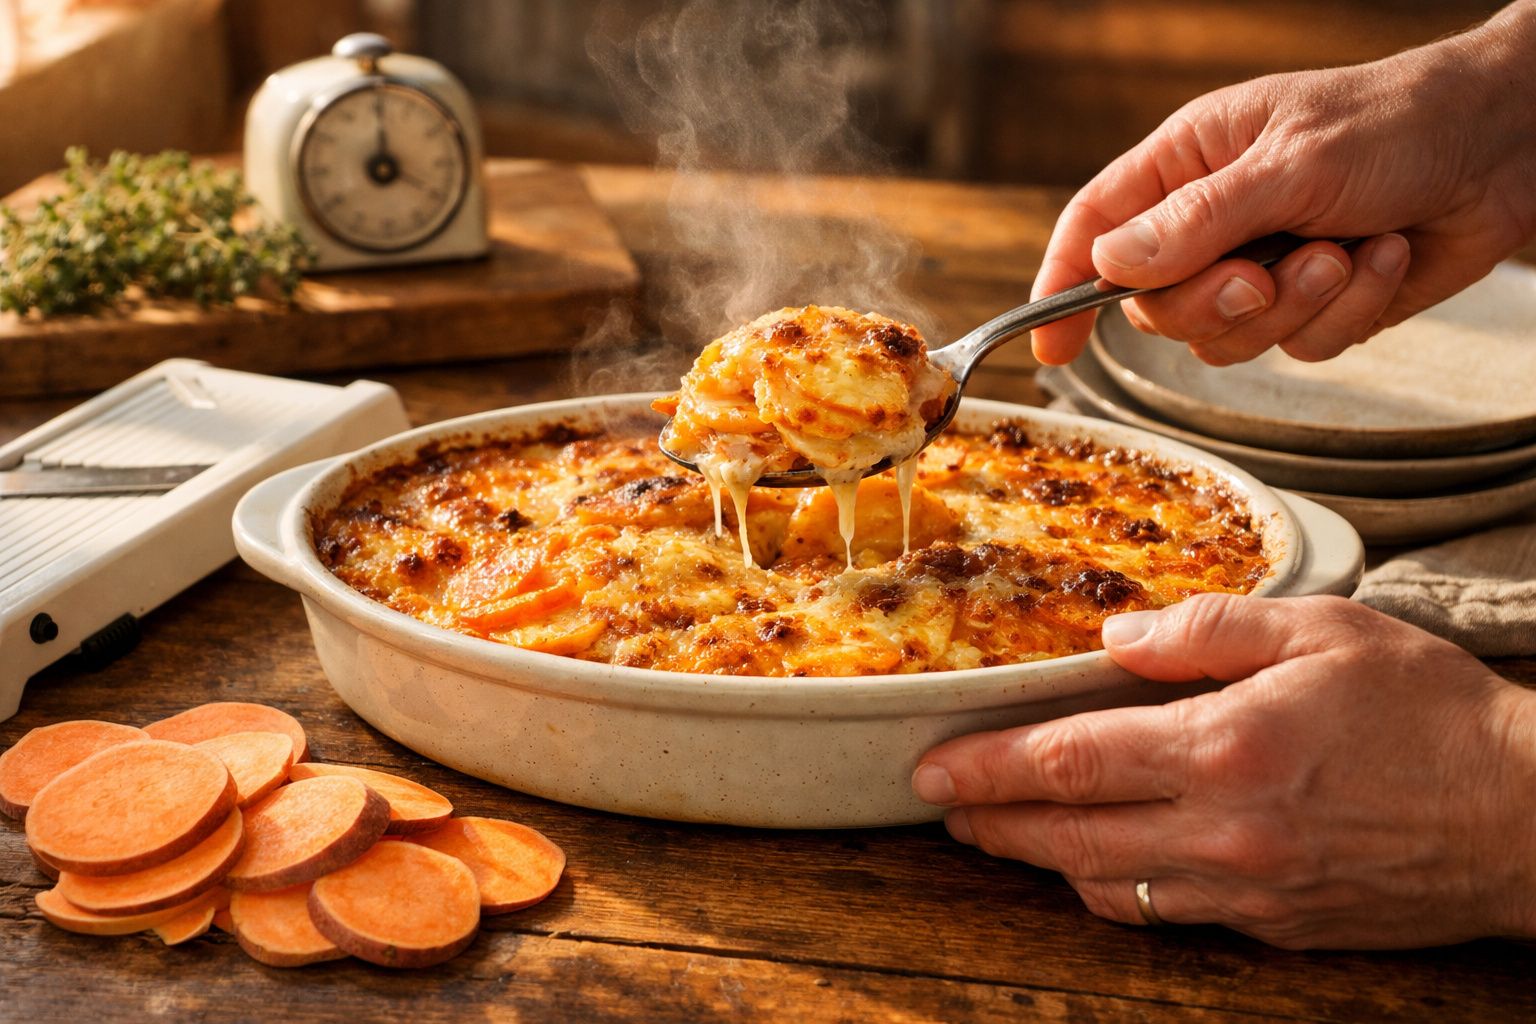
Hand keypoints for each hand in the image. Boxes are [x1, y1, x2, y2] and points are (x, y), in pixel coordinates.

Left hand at [912, 594, 1535, 948]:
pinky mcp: (1277, 928)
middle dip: (994, 823)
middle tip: (944, 809)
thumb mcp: (1322, 630)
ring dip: (1044, 862)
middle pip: (1068, 839)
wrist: (1526, 818)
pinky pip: (1168, 917)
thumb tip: (1113, 640)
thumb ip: (1205, 630)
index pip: (1070, 762)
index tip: (933, 768)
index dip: (988, 767)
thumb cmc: (1430, 712)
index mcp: (1226, 750)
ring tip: (1004, 832)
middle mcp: (1224, 834)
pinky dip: (1116, 890)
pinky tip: (1099, 864)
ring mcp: (1248, 893)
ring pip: (1108, 890)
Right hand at [1030, 3, 1535, 365]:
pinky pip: (1299, 346)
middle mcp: (1214, 221)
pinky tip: (1383, 256)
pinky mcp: (1315, 305)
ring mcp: (1263, 267)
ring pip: (1225, 338)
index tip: (1046, 344)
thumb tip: (1112, 266)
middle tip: (1263, 274)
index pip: (1095, 230)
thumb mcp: (1289, 165)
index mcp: (1188, 164)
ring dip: (1294, 304)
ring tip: (1342, 251)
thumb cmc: (1397, 123)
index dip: (1060, 288)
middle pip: (1156, 306)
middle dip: (1214, 302)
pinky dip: (1346, 310)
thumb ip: (1197, 222)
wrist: (1504, 146)